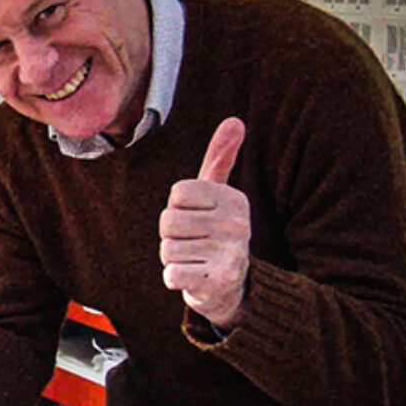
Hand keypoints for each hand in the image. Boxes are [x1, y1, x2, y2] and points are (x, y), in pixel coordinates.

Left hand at [159, 117, 249, 329]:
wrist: (231, 285)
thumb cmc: (214, 231)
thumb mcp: (217, 194)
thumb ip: (221, 158)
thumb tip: (234, 120)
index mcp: (233, 199)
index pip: (177, 194)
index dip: (177, 208)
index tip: (195, 218)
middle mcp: (238, 224)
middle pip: (168, 222)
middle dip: (171, 236)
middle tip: (193, 243)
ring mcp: (231, 253)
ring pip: (167, 249)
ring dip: (173, 258)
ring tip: (195, 259)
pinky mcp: (221, 280)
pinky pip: (172, 274)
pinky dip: (175, 278)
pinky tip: (194, 277)